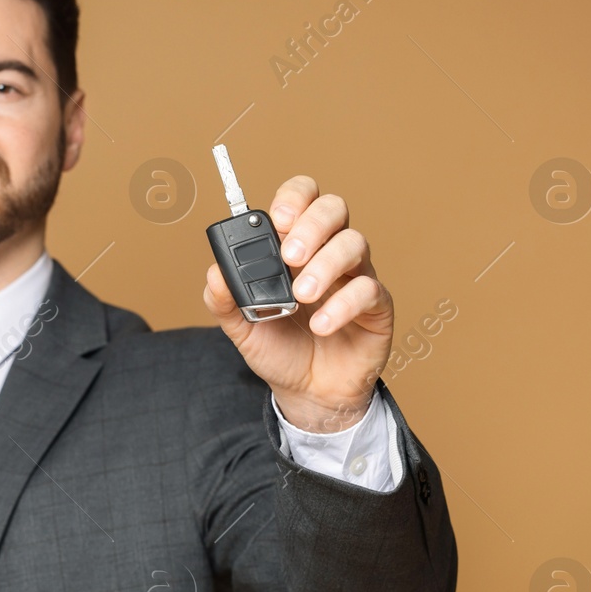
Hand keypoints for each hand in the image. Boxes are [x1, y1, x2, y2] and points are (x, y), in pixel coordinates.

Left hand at [202, 175, 392, 432]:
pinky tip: (322, 325)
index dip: (294, 197)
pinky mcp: (376, 306)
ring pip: (354, 243)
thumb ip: (223, 300)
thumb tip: (214, 273)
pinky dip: (343, 304)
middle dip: (312, 224)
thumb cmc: (279, 349)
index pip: (303, 199)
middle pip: (334, 209)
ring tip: (302, 295)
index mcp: (294, 246)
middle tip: (290, 256)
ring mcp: (355, 276)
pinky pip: (369, 290)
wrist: (307, 393)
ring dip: (325, 265)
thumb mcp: (241, 327)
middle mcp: (328, 252)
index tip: (277, 218)